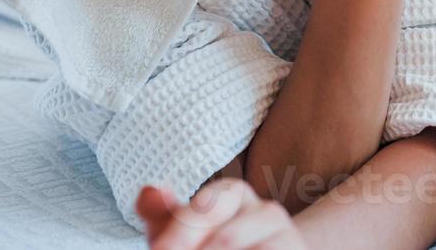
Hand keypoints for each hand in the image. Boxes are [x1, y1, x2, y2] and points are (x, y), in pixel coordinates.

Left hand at [137, 180, 306, 249]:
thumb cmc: (216, 246)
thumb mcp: (187, 233)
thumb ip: (163, 217)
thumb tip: (149, 191)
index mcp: (233, 194)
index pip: (203, 210)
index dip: (177, 237)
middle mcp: (266, 211)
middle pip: (226, 239)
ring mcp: (286, 235)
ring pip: (239, 247)